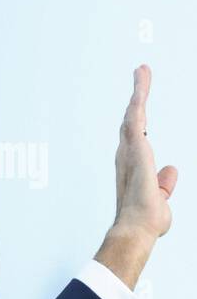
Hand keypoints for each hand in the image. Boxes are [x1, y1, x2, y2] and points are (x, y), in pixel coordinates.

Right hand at [113, 65, 177, 237]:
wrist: (138, 227)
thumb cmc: (146, 219)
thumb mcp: (160, 197)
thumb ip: (164, 183)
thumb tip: (171, 170)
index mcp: (133, 166)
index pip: (137, 137)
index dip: (137, 120)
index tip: (138, 104)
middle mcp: (127, 154)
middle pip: (132, 119)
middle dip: (136, 97)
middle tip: (140, 75)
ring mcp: (130, 149)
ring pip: (134, 112)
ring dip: (139, 90)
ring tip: (142, 70)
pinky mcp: (135, 145)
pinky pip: (137, 114)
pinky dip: (139, 95)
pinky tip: (141, 80)